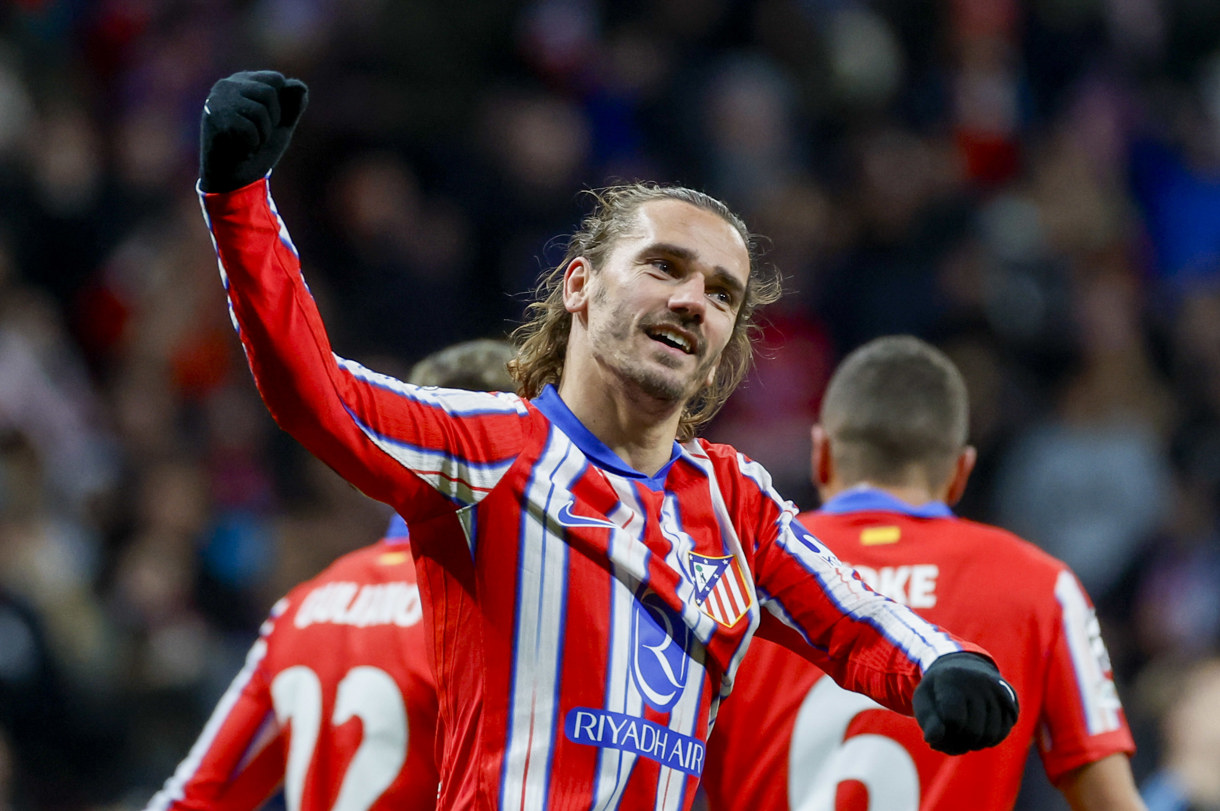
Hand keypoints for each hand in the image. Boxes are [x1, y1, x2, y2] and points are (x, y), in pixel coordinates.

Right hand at [199, 70, 308, 192]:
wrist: (234, 179)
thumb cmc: (257, 150)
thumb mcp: (281, 126)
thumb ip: (292, 106)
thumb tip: (300, 86)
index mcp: (243, 82)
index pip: (276, 79)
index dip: (281, 106)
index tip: (268, 123)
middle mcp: (227, 85)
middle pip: (270, 92)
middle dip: (272, 121)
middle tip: (257, 135)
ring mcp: (218, 100)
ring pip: (260, 111)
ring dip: (262, 135)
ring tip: (248, 143)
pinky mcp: (215, 118)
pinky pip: (250, 130)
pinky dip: (252, 146)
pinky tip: (240, 150)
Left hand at [913, 652, 1018, 754]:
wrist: (963, 668)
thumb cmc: (939, 690)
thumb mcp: (924, 699)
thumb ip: (926, 720)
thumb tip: (932, 740)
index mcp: (953, 678)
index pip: (953, 719)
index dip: (944, 731)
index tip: (938, 725)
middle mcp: (979, 682)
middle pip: (972, 731)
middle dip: (958, 742)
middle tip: (949, 737)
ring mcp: (997, 691)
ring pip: (989, 736)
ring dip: (973, 744)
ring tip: (960, 734)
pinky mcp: (1010, 700)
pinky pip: (1002, 733)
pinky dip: (987, 740)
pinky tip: (975, 731)